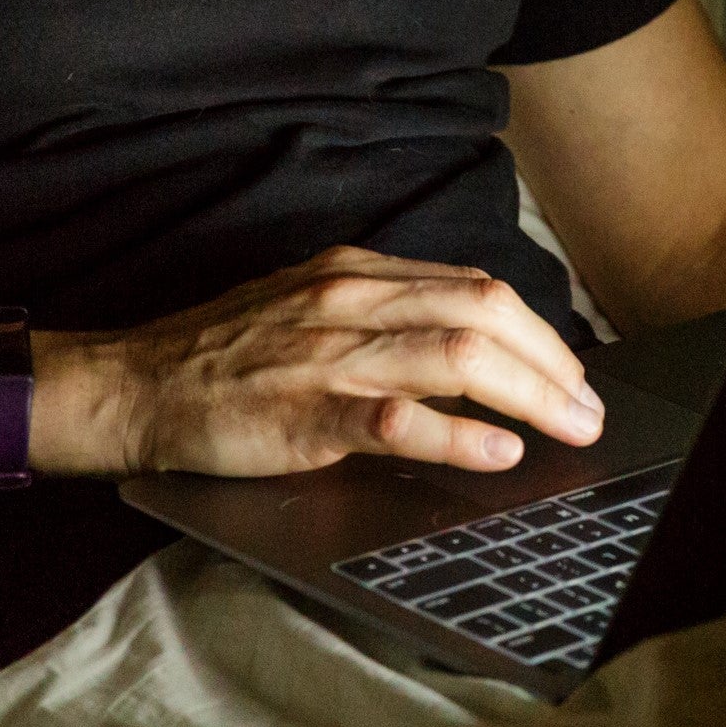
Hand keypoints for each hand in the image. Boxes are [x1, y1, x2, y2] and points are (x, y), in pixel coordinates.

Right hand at [35, 246, 604, 477]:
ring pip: (456, 355)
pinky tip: (498, 451)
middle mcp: (350, 302)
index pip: (472, 286)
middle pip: (482, 311)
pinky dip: (460, 434)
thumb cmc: (221, 355)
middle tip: (590, 406)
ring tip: (571, 428)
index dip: (536, 330)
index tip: (572, 370)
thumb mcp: (307, 310)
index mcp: (354, 274)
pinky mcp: (305, 413)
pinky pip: (397, 418)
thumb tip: (466, 346)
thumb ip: (379, 319)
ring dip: (531, 395)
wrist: (135, 385)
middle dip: (552, 360)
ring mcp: (328, 355)